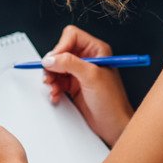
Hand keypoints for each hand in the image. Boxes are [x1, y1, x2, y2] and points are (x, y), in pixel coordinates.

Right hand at [42, 25, 133, 145]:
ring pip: (56, 66)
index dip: (61, 47)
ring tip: (53, 87)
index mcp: (96, 50)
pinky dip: (54, 87)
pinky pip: (57, 80)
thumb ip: (70, 64)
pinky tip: (57, 94)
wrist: (113, 125)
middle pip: (61, 51)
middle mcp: (88, 59)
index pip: (72, 36)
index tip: (54, 60)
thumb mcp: (91, 77)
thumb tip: (51, 58)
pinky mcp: (74, 85)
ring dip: (51, 77)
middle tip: (50, 75)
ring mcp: (80, 72)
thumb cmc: (112, 102)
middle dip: (53, 64)